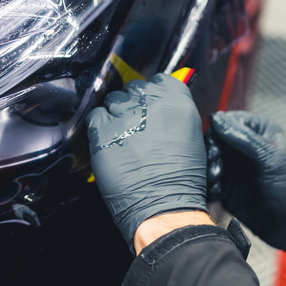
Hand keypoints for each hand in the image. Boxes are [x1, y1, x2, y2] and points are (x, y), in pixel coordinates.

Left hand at [87, 73, 207, 245]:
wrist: (164, 204)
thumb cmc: (181, 178)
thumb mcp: (190, 136)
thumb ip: (174, 113)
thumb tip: (161, 105)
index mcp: (176, 100)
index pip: (158, 80)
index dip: (151, 95)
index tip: (149, 106)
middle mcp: (150, 101)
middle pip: (133, 89)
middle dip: (133, 105)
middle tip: (135, 125)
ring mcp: (124, 114)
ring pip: (113, 100)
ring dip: (116, 115)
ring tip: (122, 137)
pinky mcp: (102, 130)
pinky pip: (95, 116)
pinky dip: (99, 127)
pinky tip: (108, 142)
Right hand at [208, 111, 285, 254]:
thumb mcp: (271, 158)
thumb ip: (244, 138)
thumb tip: (217, 119)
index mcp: (256, 131)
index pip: (225, 121)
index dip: (218, 133)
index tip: (218, 148)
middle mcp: (241, 146)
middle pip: (211, 141)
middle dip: (210, 153)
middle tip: (217, 167)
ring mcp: (233, 167)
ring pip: (206, 161)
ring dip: (207, 170)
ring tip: (217, 180)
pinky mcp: (226, 187)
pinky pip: (208, 182)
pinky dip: (208, 186)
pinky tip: (218, 193)